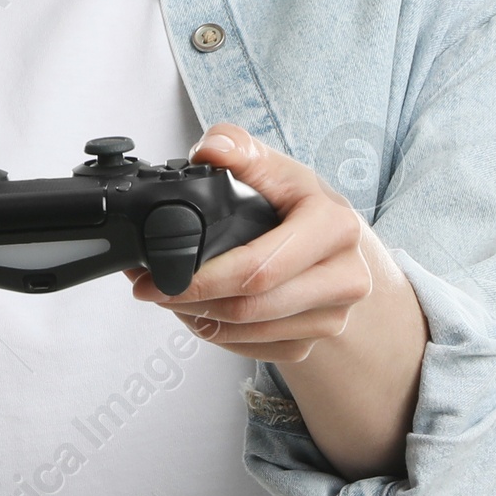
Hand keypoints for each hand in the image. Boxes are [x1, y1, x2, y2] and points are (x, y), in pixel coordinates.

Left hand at [125, 124, 379, 362]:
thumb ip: (236, 146)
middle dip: (190, 299)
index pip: (259, 267)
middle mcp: (345, 276)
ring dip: (199, 318)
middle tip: (150, 288)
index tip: (158, 273)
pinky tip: (201, 312)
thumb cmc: (296, 201)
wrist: (335, 242)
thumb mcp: (271, 165)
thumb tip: (212, 151)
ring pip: (250, 332)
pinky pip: (257, 349)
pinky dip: (219, 335)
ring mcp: (334, 316)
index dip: (202, 277)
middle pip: (251, 307)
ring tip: (169, 296)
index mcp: (334, 226)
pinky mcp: (317, 340)